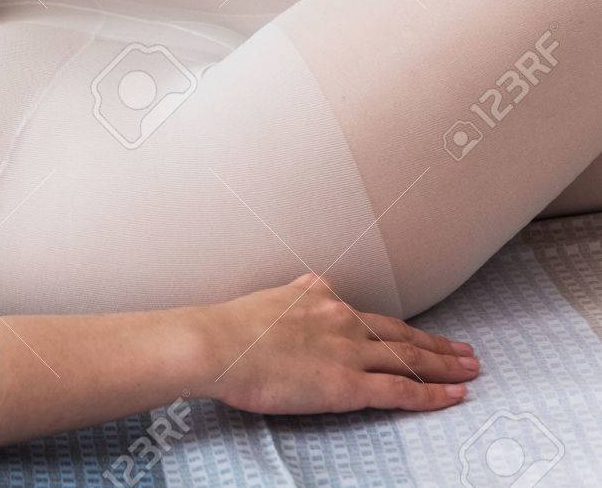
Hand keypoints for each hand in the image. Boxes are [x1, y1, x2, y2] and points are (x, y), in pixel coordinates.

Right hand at [199, 273, 478, 413]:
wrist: (217, 344)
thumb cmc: (230, 327)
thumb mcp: (267, 298)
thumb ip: (290, 296)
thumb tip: (297, 291)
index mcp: (320, 298)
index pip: (368, 315)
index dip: (398, 327)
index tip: (414, 333)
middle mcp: (342, 320)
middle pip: (401, 333)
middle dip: (436, 344)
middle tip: (465, 351)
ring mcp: (348, 352)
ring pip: (410, 358)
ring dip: (445, 365)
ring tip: (469, 370)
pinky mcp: (347, 385)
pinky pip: (400, 391)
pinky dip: (431, 394)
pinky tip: (453, 396)